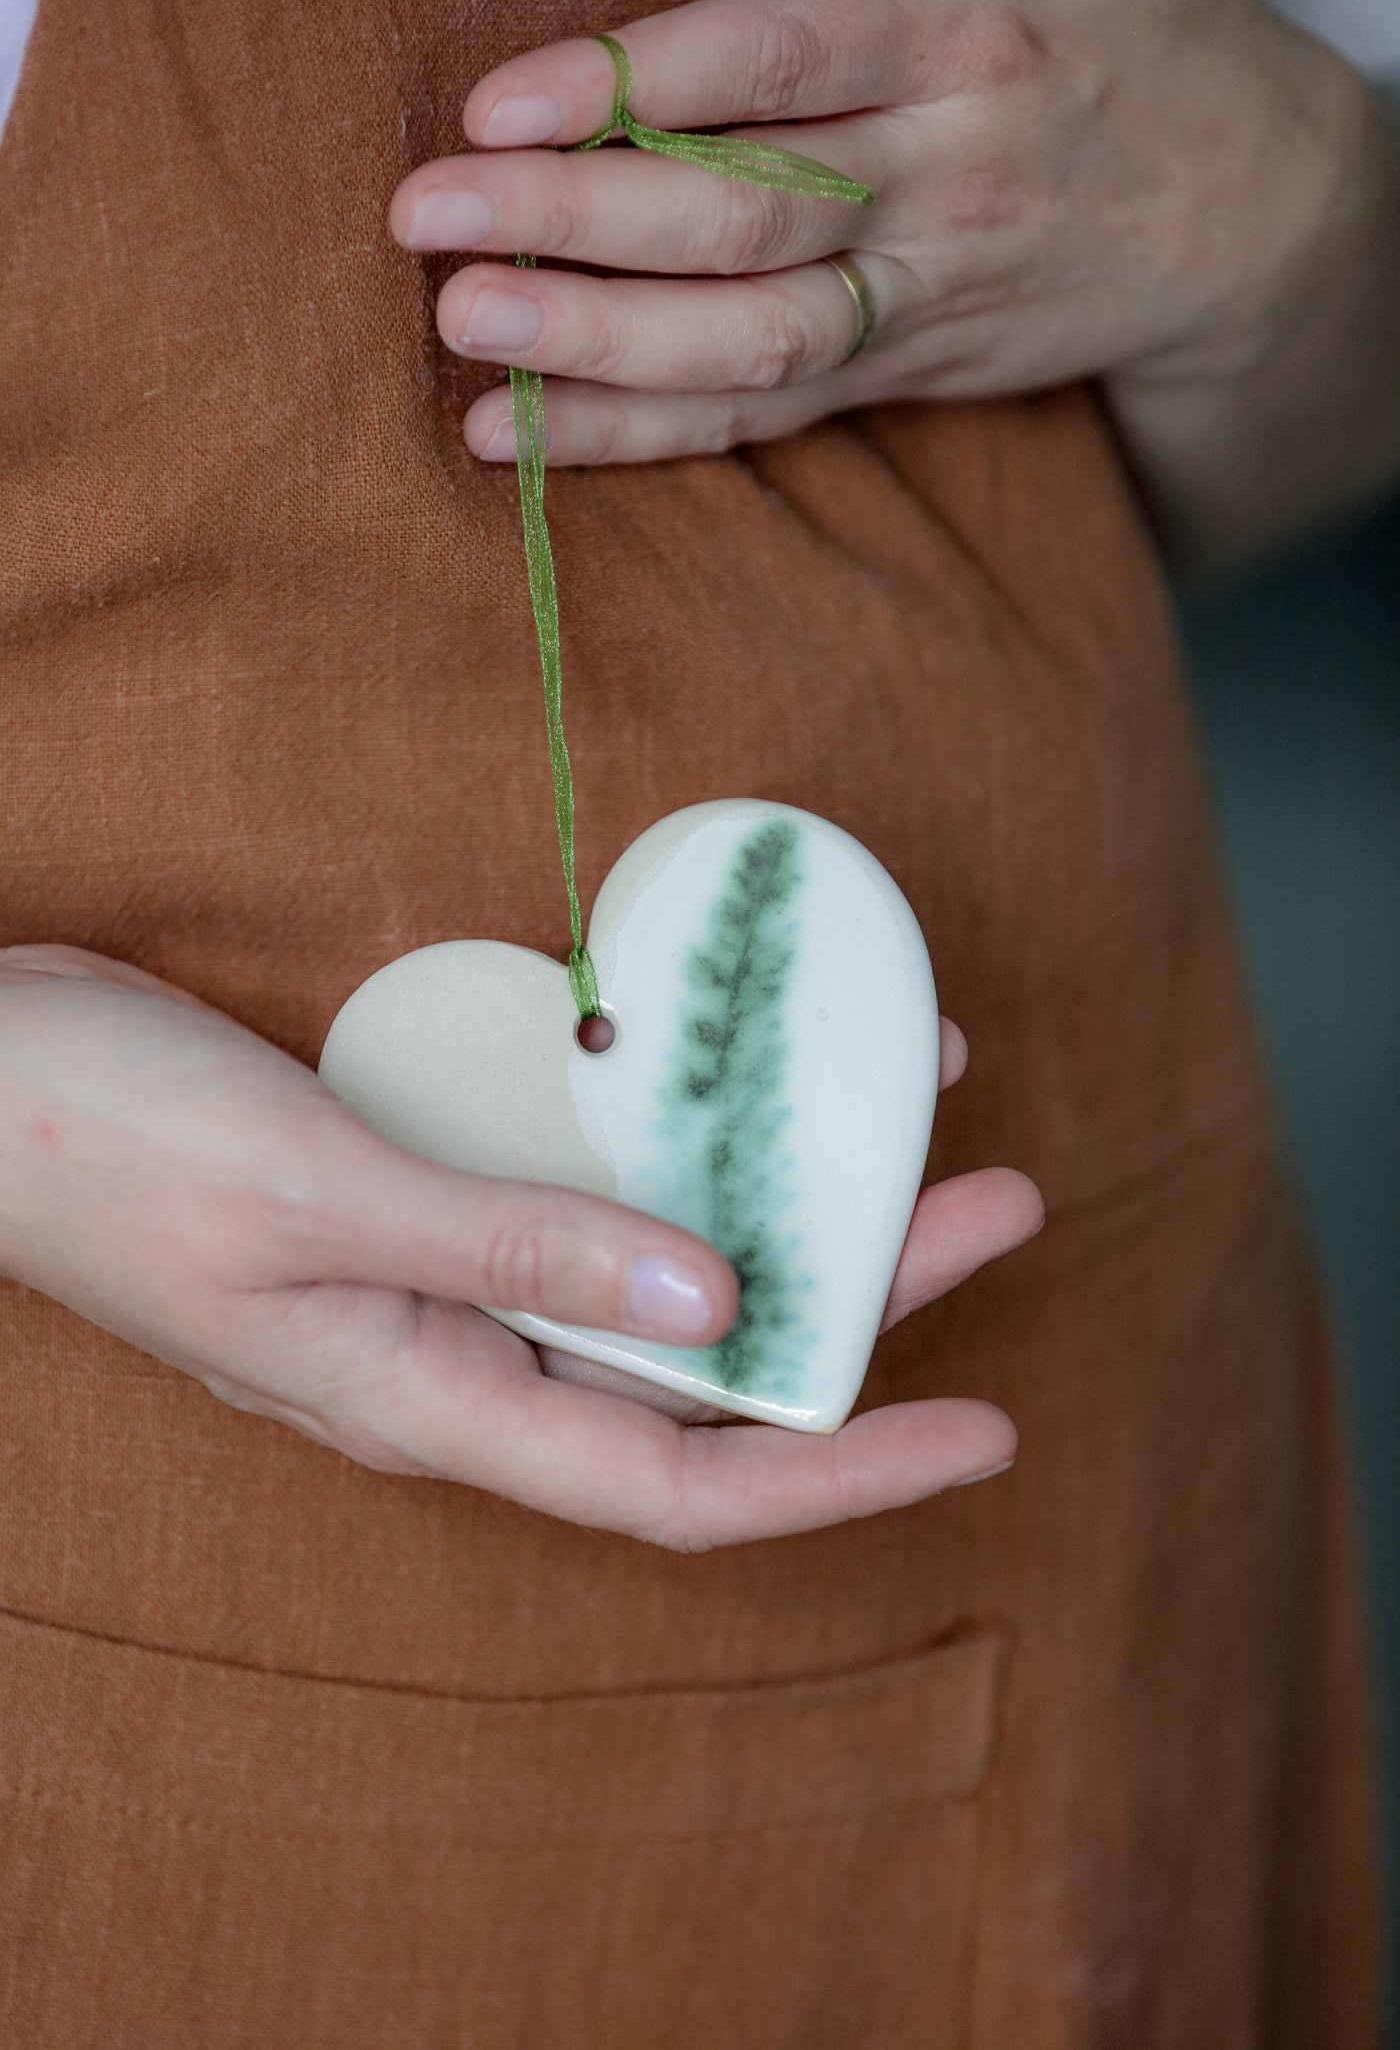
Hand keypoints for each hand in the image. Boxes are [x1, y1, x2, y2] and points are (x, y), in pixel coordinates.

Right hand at [0, 946, 1039, 1548]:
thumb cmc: (102, 1140)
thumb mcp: (316, 1194)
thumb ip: (512, 1245)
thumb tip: (708, 1292)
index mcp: (429, 1396)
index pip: (680, 1485)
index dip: (844, 1472)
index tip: (987, 1427)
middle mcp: (454, 1354)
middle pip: (697, 1364)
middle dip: (858, 1298)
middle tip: (995, 1201)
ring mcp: (437, 1275)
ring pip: (652, 1268)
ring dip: (779, 1204)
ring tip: (902, 1116)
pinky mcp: (420, 1193)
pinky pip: (583, 1190)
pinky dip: (673, 1145)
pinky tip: (732, 1083)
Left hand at [388, 0, 1371, 499]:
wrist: (1241, 204)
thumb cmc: (1116, 24)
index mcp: (962, 30)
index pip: (777, 60)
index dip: (634, 85)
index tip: (499, 105)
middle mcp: (942, 171)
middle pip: (743, 212)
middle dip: (577, 222)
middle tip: (429, 221)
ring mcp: (924, 289)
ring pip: (752, 339)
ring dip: (599, 348)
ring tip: (466, 338)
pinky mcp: (903, 369)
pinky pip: (762, 415)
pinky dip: (641, 430)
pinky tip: (520, 432)